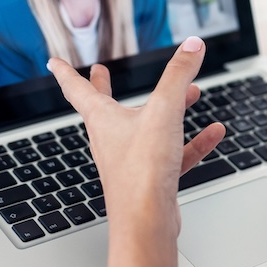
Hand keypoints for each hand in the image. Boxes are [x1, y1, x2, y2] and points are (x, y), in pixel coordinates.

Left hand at [47, 36, 225, 238]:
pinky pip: (174, 153)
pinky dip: (193, 141)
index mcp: (103, 119)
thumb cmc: (142, 170)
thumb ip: (179, 75)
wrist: (147, 222)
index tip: (53, 61)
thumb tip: (193, 45)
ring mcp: (131, 160)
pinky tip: (214, 133)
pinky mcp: (151, 179)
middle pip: (104, 106)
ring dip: (169, 109)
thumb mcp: (164, 111)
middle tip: (100, 72)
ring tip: (191, 94)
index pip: (77, 88)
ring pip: (147, 127)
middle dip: (104, 86)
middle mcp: (112, 138)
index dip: (64, 71)